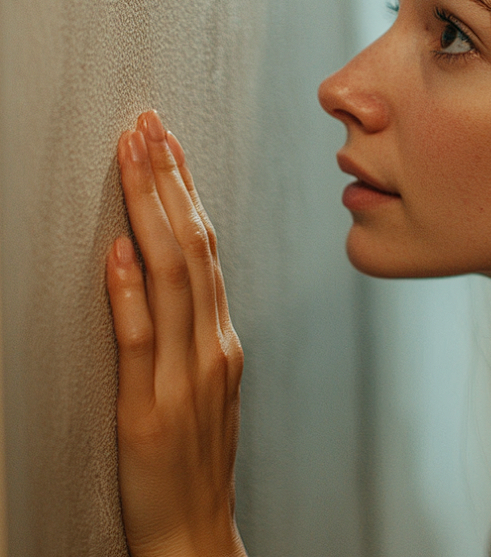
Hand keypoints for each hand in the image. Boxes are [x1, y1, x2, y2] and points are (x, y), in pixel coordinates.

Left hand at [106, 110, 246, 556]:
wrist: (195, 534)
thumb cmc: (194, 463)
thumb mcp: (203, 385)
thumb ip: (188, 328)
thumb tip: (155, 267)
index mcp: (219, 339)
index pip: (204, 248)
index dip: (183, 191)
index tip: (165, 143)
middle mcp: (210, 347)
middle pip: (191, 249)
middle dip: (167, 182)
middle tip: (148, 127)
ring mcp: (184, 376)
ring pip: (173, 279)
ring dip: (151, 214)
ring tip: (135, 161)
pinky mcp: (149, 409)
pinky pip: (141, 342)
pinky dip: (130, 294)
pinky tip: (118, 253)